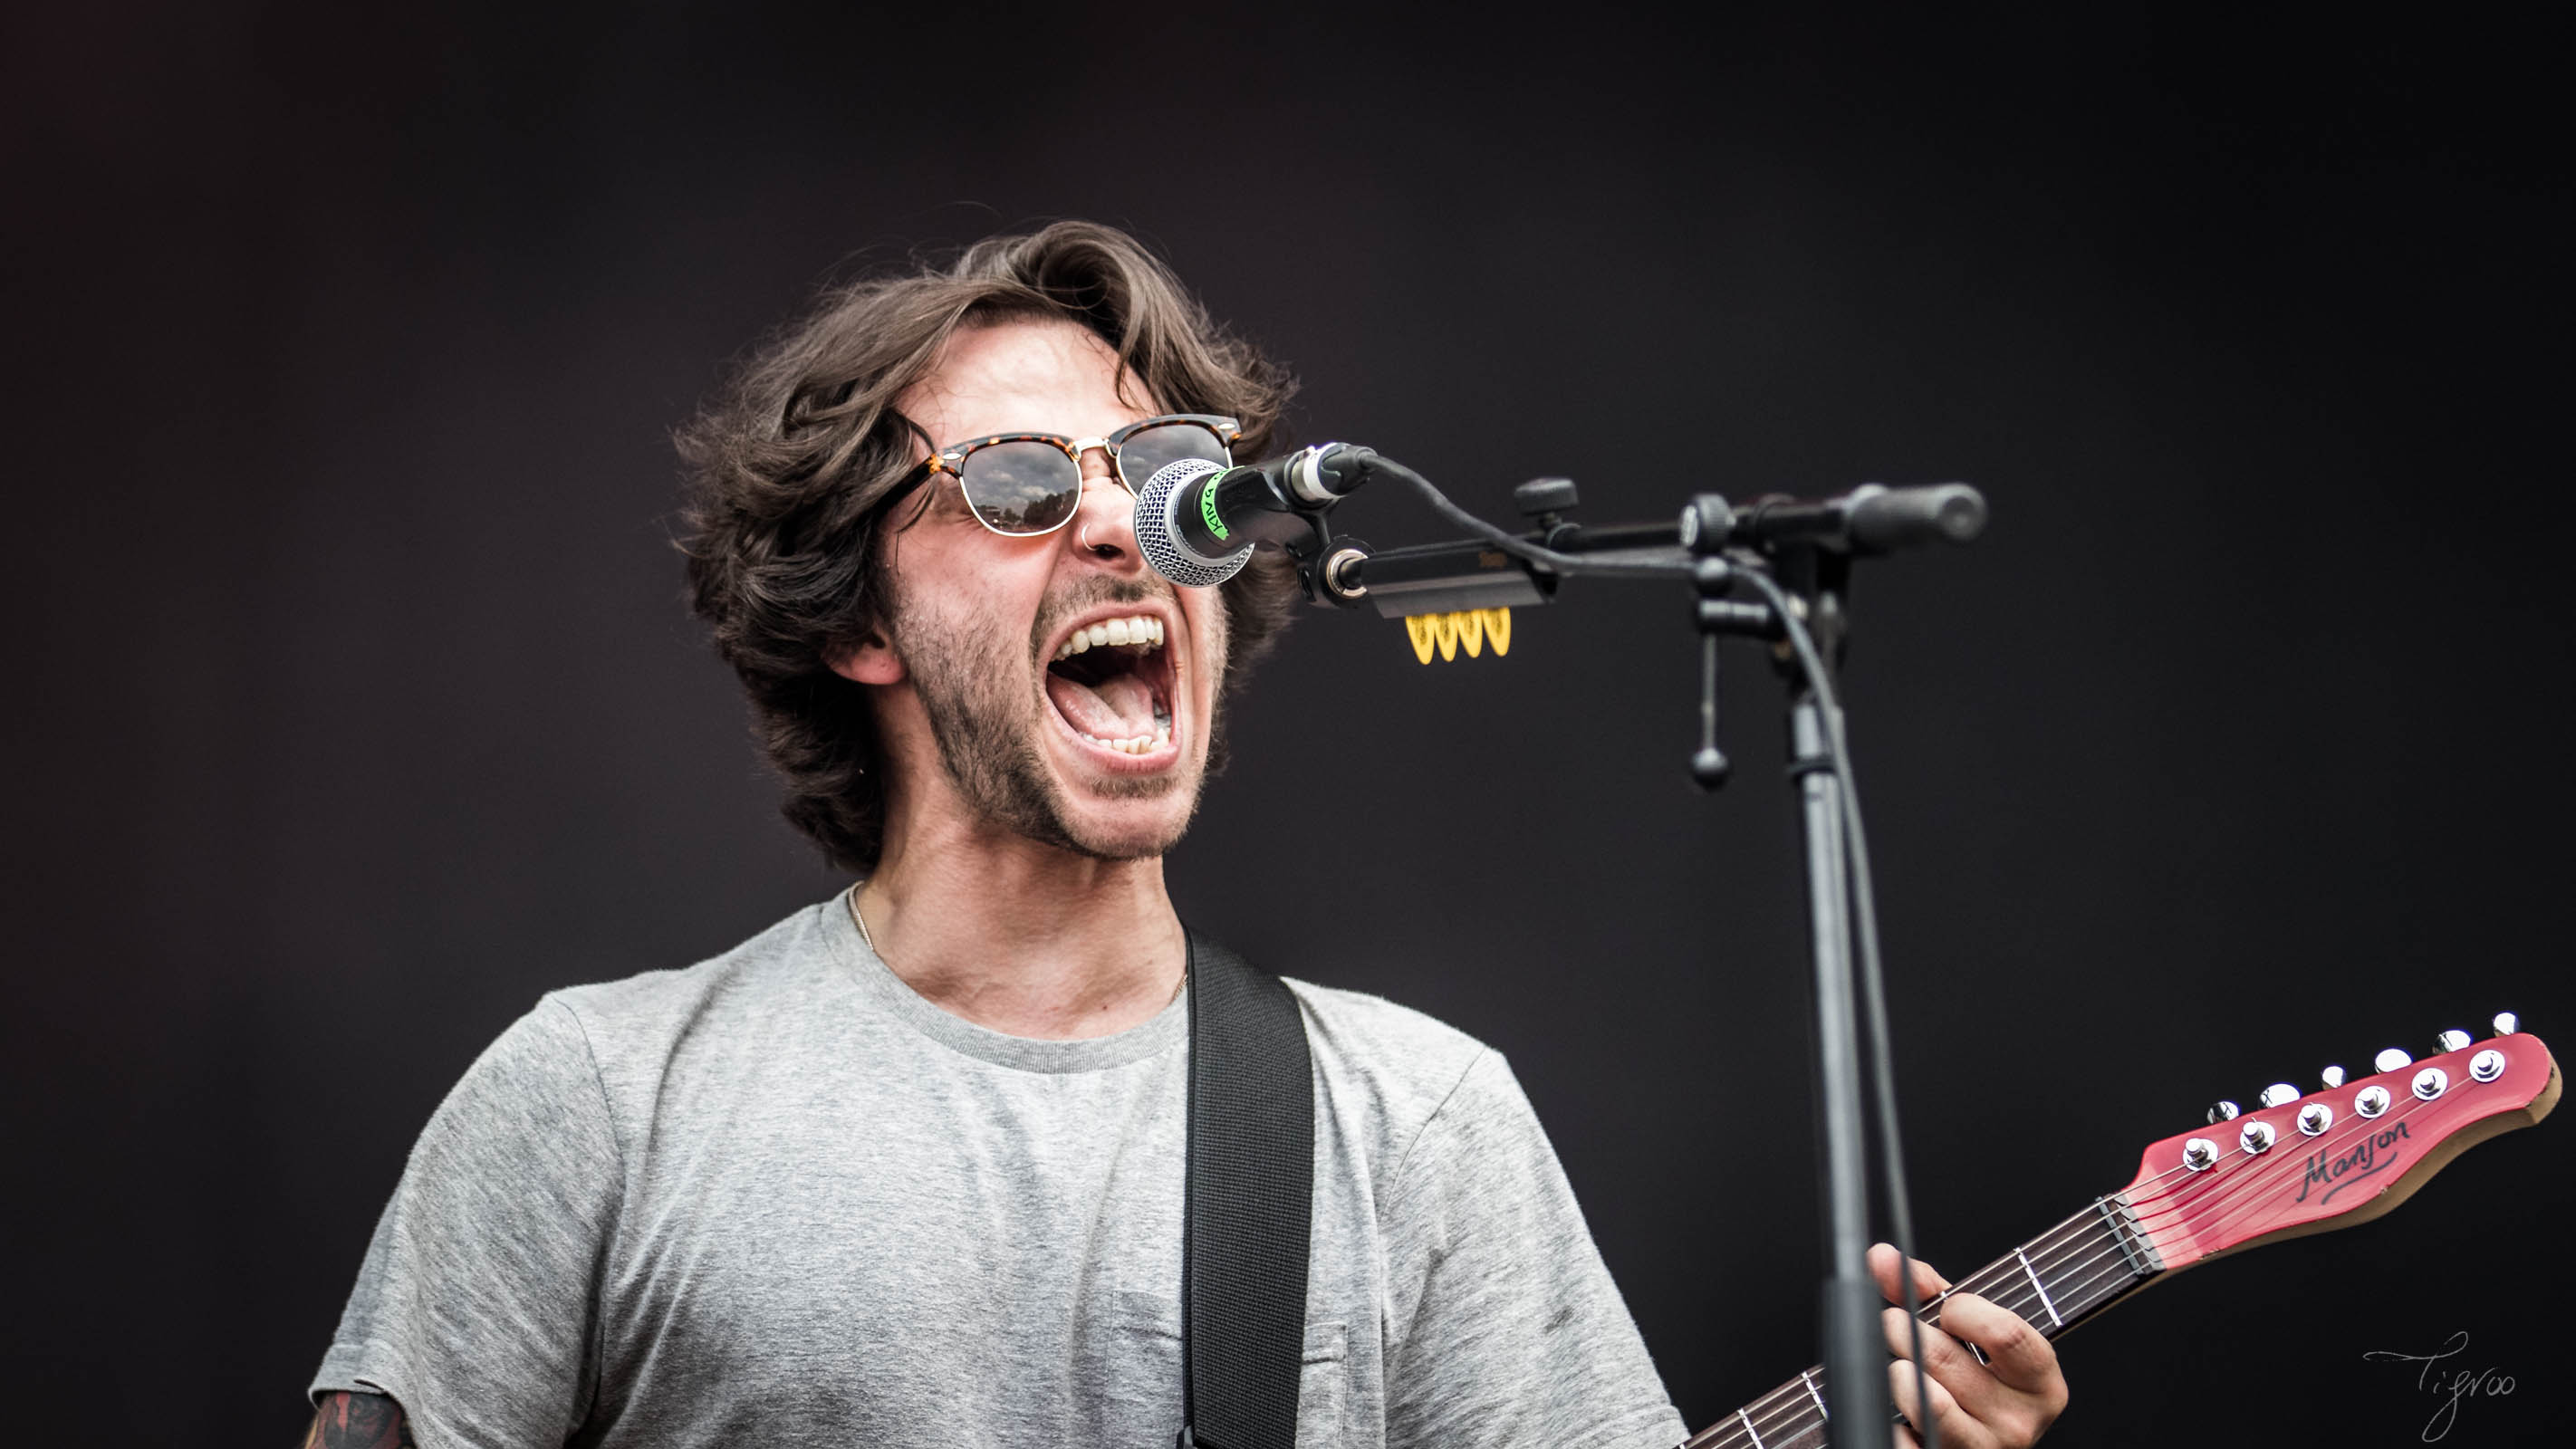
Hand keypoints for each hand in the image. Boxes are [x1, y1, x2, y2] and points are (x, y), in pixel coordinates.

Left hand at [1869, 1242, 2067, 1448]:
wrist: (1976, 1443)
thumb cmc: (1973, 1378)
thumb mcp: (1967, 1332)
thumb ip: (1929, 1289)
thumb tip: (1883, 1259)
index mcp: (2039, 1381)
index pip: (2005, 1333)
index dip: (1963, 1311)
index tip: (1947, 1311)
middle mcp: (2019, 1421)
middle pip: (1949, 1361)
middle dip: (1906, 1331)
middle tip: (1894, 1324)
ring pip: (1927, 1401)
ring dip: (1898, 1374)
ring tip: (1898, 1367)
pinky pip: (1906, 1442)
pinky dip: (1892, 1424)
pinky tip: (1896, 1415)